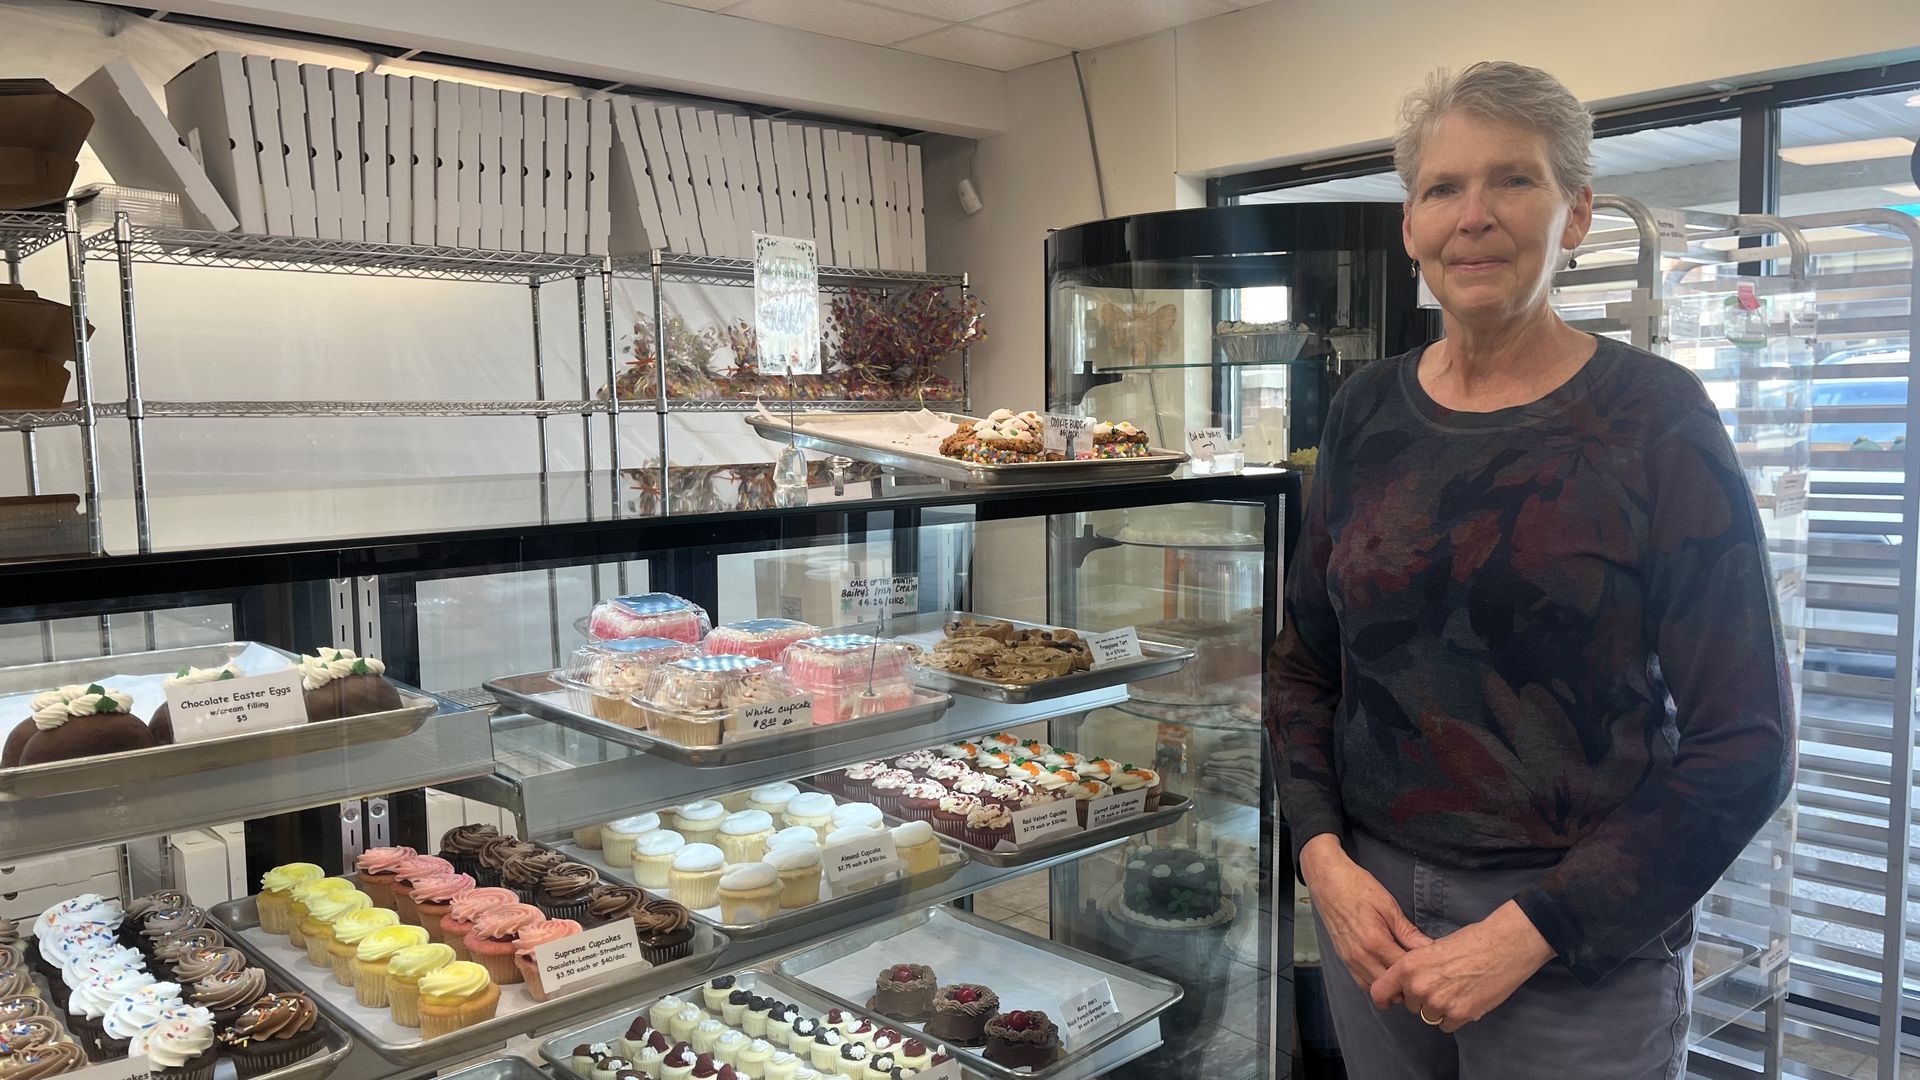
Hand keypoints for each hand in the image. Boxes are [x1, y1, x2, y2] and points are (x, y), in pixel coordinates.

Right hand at [1299, 834, 1431, 988]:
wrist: (1327, 881)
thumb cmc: (1357, 887)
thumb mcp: (1388, 905)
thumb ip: (1407, 931)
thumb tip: (1428, 947)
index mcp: (1375, 941)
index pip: (1403, 969)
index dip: (1419, 969)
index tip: (1429, 964)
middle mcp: (1360, 955)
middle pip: (1390, 984)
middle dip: (1406, 982)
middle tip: (1419, 971)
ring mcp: (1350, 959)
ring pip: (1375, 988)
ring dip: (1390, 986)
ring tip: (1404, 974)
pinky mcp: (1343, 958)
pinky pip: (1362, 982)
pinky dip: (1376, 982)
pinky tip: (1386, 971)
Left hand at [1369, 901, 1554, 1031]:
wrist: (1503, 946)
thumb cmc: (1470, 941)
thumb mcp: (1431, 947)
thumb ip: (1415, 967)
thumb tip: (1405, 981)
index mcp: (1408, 967)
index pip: (1379, 992)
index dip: (1385, 997)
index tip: (1390, 1000)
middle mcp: (1419, 987)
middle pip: (1411, 1006)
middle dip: (1422, 999)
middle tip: (1442, 984)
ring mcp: (1439, 1003)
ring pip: (1429, 1016)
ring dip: (1440, 1008)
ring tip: (1457, 989)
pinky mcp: (1460, 1015)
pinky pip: (1447, 1025)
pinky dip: (1455, 1017)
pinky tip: (1466, 998)